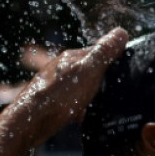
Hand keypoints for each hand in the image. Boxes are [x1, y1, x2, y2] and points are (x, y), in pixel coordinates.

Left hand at [7, 28, 128, 145]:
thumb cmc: (58, 95)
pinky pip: (72, 103)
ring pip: (80, 88)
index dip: (113, 58)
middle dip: (101, 79)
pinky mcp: (51, 103)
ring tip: (97, 105)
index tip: (124, 69)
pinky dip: (80, 108)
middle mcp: (61, 68)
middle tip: (112, 91)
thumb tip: (121, 32)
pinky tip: (82, 116)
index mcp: (71, 57)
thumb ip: (104, 53)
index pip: (98, 51)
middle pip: (89, 70)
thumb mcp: (88, 71)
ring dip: (90, 96)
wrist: (30, 123)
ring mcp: (55, 85)